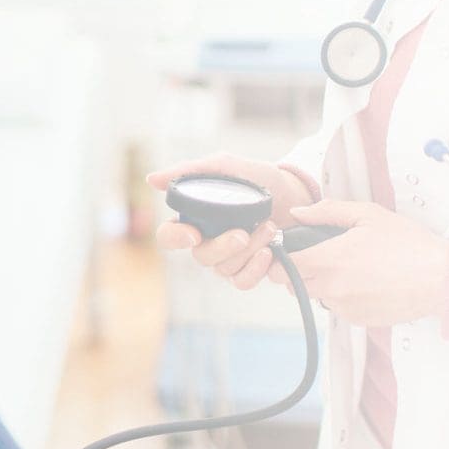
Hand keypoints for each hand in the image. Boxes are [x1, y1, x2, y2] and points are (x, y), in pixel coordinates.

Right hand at [147, 153, 315, 288]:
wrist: (297, 193)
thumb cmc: (258, 178)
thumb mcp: (226, 166)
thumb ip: (190, 171)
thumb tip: (151, 180)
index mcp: (194, 217)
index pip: (168, 236)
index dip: (175, 239)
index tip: (194, 234)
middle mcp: (207, 241)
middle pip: (200, 257)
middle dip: (222, 247)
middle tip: (243, 233)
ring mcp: (228, 257)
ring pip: (223, 269)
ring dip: (248, 251)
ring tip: (268, 228)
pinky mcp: (249, 269)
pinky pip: (241, 282)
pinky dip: (255, 269)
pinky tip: (268, 252)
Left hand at [278, 200, 448, 326]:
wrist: (441, 280)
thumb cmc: (409, 244)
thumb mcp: (368, 215)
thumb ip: (327, 212)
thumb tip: (299, 213)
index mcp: (330, 260)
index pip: (282, 267)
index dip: (280, 258)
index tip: (288, 249)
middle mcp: (332, 289)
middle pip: (292, 286)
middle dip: (295, 272)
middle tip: (314, 256)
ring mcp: (344, 308)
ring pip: (315, 297)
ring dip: (320, 284)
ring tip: (347, 267)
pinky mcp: (358, 320)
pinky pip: (337, 308)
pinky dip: (342, 297)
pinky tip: (364, 282)